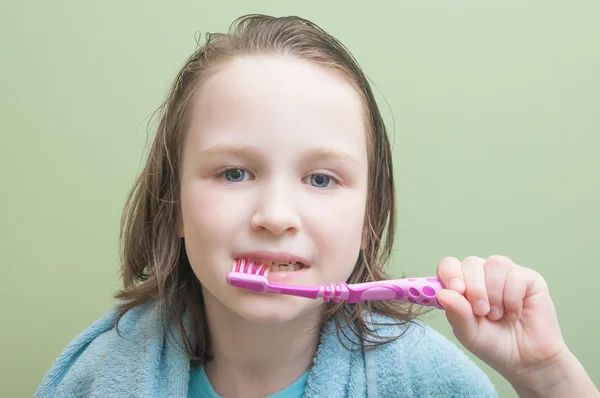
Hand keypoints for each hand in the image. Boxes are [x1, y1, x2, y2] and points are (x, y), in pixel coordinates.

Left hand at [435, 255, 569, 392]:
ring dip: (494, 293)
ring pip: (494, 264)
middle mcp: (483, 274)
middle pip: (471, 263)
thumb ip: (456, 312)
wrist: (526, 359)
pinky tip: (515, 313)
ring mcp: (506, 274)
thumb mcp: (468, 332)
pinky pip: (516, 275)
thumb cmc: (493, 344)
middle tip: (481, 312)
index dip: (450, 273)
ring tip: (497, 315)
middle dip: (474, 289)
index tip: (457, 290)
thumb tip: (442, 293)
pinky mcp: (529, 278)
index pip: (449, 264)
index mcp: (463, 283)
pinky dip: (513, 298)